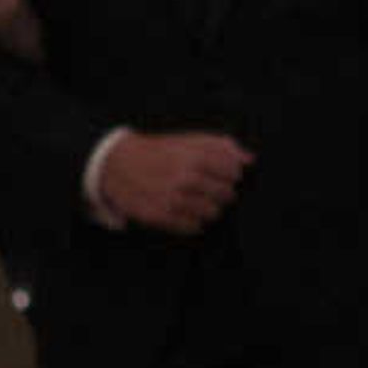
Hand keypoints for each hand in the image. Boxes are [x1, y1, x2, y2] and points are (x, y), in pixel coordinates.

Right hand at [98, 130, 252, 234]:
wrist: (117, 164)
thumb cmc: (160, 151)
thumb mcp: (189, 139)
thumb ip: (221, 146)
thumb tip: (249, 159)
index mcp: (196, 157)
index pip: (234, 173)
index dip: (231, 174)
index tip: (221, 174)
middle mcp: (186, 178)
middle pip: (227, 195)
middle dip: (222, 193)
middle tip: (207, 188)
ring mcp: (174, 199)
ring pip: (213, 213)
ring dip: (209, 208)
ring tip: (195, 199)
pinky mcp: (161, 216)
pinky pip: (193, 227)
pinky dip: (193, 221)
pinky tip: (183, 210)